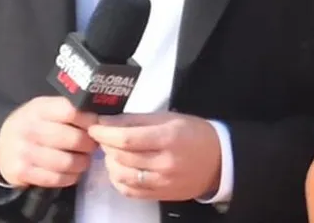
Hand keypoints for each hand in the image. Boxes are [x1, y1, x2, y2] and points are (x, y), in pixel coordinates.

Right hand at [0, 96, 98, 188]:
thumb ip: (70, 110)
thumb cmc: (35, 124)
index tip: (97, 126)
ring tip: (84, 159)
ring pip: (67, 162)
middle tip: (93, 146)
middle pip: (74, 139)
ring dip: (82, 163)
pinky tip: (72, 172)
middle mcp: (29, 128)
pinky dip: (70, 177)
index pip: (72, 111)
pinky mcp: (22, 172)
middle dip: (90, 145)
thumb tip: (102, 118)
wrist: (2, 146)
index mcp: (39, 108)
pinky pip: (56, 178)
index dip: (90, 120)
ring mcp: (24, 151)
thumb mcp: (47, 109)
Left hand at [87, 112, 220, 200]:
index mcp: (168, 138)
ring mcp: (161, 182)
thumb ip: (138, 120)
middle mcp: (164, 163)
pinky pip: (128, 191)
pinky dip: (117, 180)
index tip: (94, 126)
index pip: (127, 138)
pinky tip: (120, 169)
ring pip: (121, 175)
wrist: (219, 161)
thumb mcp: (170, 118)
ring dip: (110, 162)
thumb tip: (108, 121)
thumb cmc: (194, 133)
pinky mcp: (159, 196)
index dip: (105, 133)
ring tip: (113, 152)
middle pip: (121, 157)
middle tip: (104, 136)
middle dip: (106, 145)